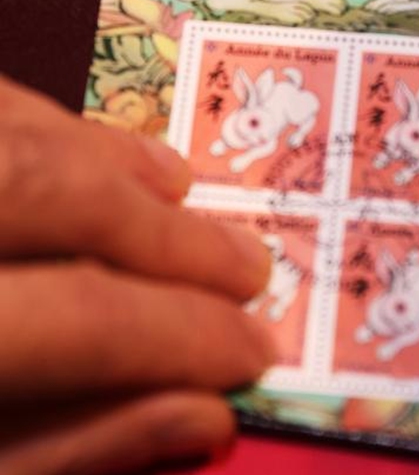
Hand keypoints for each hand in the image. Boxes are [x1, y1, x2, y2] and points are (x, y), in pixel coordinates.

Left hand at [0, 75, 275, 473]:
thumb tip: (203, 416)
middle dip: (169, 232)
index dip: (182, 332)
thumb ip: (67, 450)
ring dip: (110, 157)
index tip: (254, 352)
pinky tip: (84, 146)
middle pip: (52, 192)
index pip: (79, 315)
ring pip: (17, 133)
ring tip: (178, 188)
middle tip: (246, 268)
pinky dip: (43, 116)